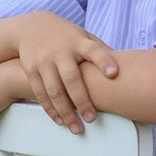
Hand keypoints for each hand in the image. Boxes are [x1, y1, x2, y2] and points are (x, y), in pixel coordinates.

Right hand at [16, 12, 117, 133]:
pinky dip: (51, 110)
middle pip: (71, 78)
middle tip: (92, 119)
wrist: (30, 27)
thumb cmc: (65, 36)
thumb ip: (100, 50)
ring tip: (77, 129)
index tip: (114, 73)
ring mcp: (44, 61)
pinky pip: (41, 94)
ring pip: (54, 91)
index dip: (103, 61)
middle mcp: (60, 52)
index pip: (93, 50)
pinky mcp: (31, 70)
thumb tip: (126, 67)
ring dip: (65, 112)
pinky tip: (60, 121)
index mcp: (78, 42)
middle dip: (82, 100)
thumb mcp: (83, 36)